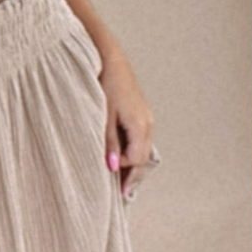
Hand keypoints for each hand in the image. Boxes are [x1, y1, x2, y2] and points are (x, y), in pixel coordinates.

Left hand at [97, 50, 158, 200]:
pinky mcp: (139, 111)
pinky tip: (121, 155)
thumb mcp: (103, 117)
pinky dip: (132, 150)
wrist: (108, 56)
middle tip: (122, 195)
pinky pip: (139, 138)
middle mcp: (148, 122)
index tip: (110, 185)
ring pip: (142, 148)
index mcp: (141, 126)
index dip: (123, 173)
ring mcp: (145, 116)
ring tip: (122, 180)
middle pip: (143, 157)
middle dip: (133, 176)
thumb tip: (113, 167)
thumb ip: (108, 143)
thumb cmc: (103, 84)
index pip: (135, 160)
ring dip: (133, 164)